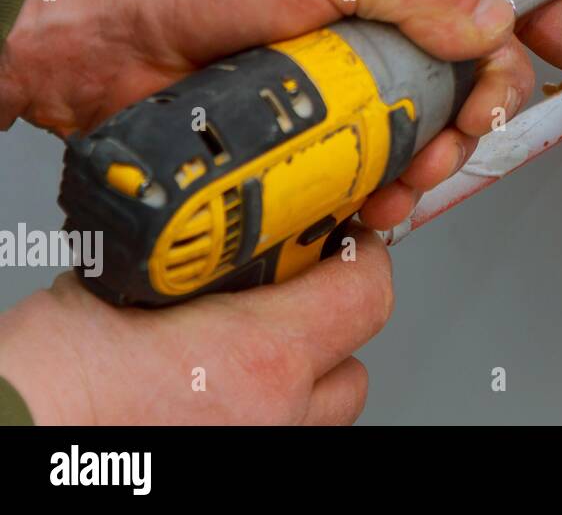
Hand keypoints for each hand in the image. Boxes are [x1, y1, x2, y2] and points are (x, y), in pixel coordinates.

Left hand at [0, 0, 561, 226]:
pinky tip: (377, 195)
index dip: (543, 2)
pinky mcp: (318, 126)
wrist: (101, 31)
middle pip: (474, 59)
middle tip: (474, 121)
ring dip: (437, 153)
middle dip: (486, 98)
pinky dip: (387, 187)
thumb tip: (495, 20)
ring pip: (430, 121)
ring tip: (416, 167)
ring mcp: (348, 70)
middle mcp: (378, 7)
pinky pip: (377, 163)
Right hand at [0, 228, 393, 423]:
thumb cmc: (47, 381)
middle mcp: (274, 415)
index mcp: (261, 355)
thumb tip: (218, 242)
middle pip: (353, 365)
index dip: (362, 259)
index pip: (367, 293)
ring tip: (245, 354)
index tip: (344, 240)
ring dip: (300, 378)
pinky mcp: (237, 479)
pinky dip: (265, 414)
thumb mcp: (129, 282)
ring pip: (319, 413)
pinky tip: (216, 395)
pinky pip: (280, 438)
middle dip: (330, 327)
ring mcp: (260, 455)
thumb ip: (196, 264)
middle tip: (289, 299)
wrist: (8, 439)